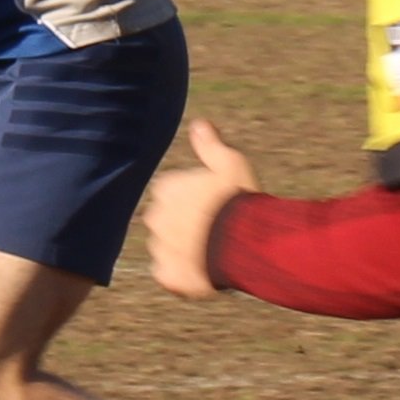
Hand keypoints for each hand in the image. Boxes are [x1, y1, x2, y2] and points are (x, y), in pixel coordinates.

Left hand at [145, 118, 258, 298]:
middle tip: (213, 229)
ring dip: (183, 250)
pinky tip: (202, 271)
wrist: (245, 244)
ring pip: (167, 248)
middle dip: (184, 224)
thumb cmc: (238, 202)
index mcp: (166, 189)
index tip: (212, 204)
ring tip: (212, 252)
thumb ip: (210, 145)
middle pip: (166, 219)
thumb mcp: (230, 163)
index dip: (193, 199)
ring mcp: (159, 248)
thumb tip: (199, 124)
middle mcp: (155, 217)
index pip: (171, 192)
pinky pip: (170, 275)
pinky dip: (182, 274)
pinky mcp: (168, 276)